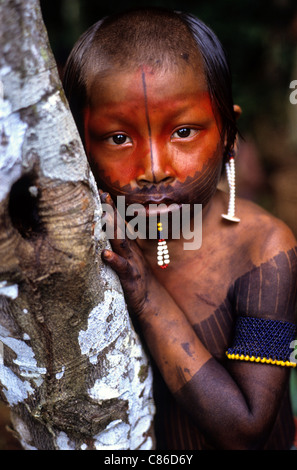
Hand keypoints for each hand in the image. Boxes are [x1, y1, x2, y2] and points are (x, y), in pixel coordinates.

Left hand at [100, 192, 151, 316]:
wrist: (151, 300)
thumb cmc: (135, 277)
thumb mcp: (129, 257)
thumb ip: (121, 244)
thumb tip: (109, 230)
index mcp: (129, 245)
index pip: (120, 222)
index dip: (112, 207)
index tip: (103, 191)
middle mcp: (131, 250)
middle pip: (121, 227)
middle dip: (112, 210)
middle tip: (102, 194)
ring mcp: (131, 262)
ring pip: (122, 242)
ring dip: (113, 228)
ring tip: (103, 215)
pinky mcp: (129, 277)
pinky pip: (121, 268)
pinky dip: (114, 260)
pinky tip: (105, 254)